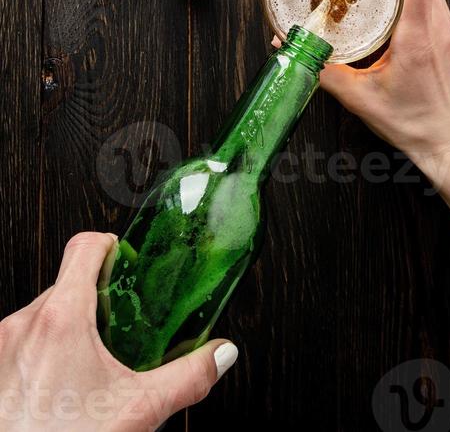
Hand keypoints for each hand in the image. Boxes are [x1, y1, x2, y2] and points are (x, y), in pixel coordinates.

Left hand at [0, 232, 237, 430]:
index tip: (126, 261)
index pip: (84, 246)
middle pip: (67, 284)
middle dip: (96, 303)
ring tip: (89, 366)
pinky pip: (23, 341)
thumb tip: (220, 354)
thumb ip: (187, 377)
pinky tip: (62, 385)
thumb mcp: (137, 410)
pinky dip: (44, 352)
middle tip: (118, 330)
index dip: (111, 246)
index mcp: (61, 319)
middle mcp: (24, 324)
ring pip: (44, 314)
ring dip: (69, 330)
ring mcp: (3, 346)